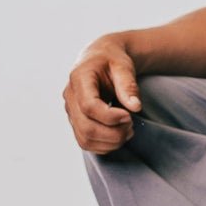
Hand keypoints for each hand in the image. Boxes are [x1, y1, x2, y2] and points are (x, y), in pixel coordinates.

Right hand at [63, 37, 142, 152]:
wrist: (101, 60)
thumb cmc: (113, 61)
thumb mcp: (123, 66)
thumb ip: (128, 85)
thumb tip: (135, 107)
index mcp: (79, 79)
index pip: (89, 106)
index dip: (111, 117)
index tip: (129, 115)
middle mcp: (70, 97)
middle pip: (87, 127)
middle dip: (114, 133)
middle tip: (131, 124)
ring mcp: (71, 112)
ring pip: (86, 139)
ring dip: (111, 142)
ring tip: (128, 130)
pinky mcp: (77, 122)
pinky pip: (87, 143)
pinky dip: (106, 145)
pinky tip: (120, 135)